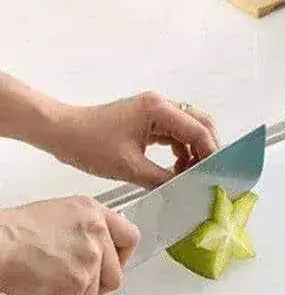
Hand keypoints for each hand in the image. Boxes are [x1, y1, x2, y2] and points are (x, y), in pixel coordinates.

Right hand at [0, 197, 139, 294]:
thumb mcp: (58, 216)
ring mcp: (89, 260)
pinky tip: (39, 294)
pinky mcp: (77, 283)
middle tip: (72, 284)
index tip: (111, 265)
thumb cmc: (12, 233)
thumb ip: (84, 232)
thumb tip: (92, 251)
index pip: (129, 238)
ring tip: (48, 287)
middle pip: (115, 275)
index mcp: (92, 213)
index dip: (121, 257)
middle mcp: (96, 234)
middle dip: (93, 287)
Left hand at [50, 92, 218, 188]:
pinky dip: (182, 151)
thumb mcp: (130, 168)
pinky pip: (175, 134)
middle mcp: (160, 105)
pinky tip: (176, 169)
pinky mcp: (147, 120)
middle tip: (208, 174)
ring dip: (194, 152)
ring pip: (189, 129)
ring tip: (190, 175)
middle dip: (208, 150)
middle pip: (200, 124)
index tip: (216, 175)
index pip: (198, 130)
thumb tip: (187, 189)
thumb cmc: (89, 144)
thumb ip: (164, 179)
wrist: (60, 132)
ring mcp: (154, 111)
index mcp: (158, 109)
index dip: (211, 154)